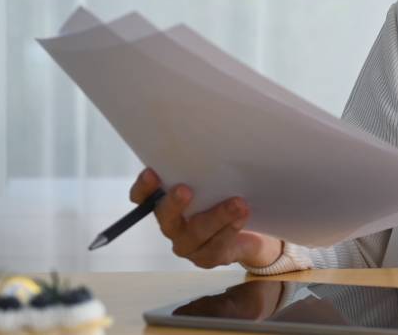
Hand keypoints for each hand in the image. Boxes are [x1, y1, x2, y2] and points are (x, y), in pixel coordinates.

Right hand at [130, 167, 282, 268]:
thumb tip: (215, 140)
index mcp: (167, 204)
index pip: (144, 197)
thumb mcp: (218, 181)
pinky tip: (243, 216)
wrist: (253, 232)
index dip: (144, 187)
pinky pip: (217, 246)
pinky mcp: (209, 258)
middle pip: (166, 218)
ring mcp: (190, 245)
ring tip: (238, 203)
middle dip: (174, 203)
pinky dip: (231, 229)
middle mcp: (173, 226)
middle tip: (185, 189)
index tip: (152, 173)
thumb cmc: (227, 198)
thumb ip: (208, 169)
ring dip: (217, 216)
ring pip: (197, 233)